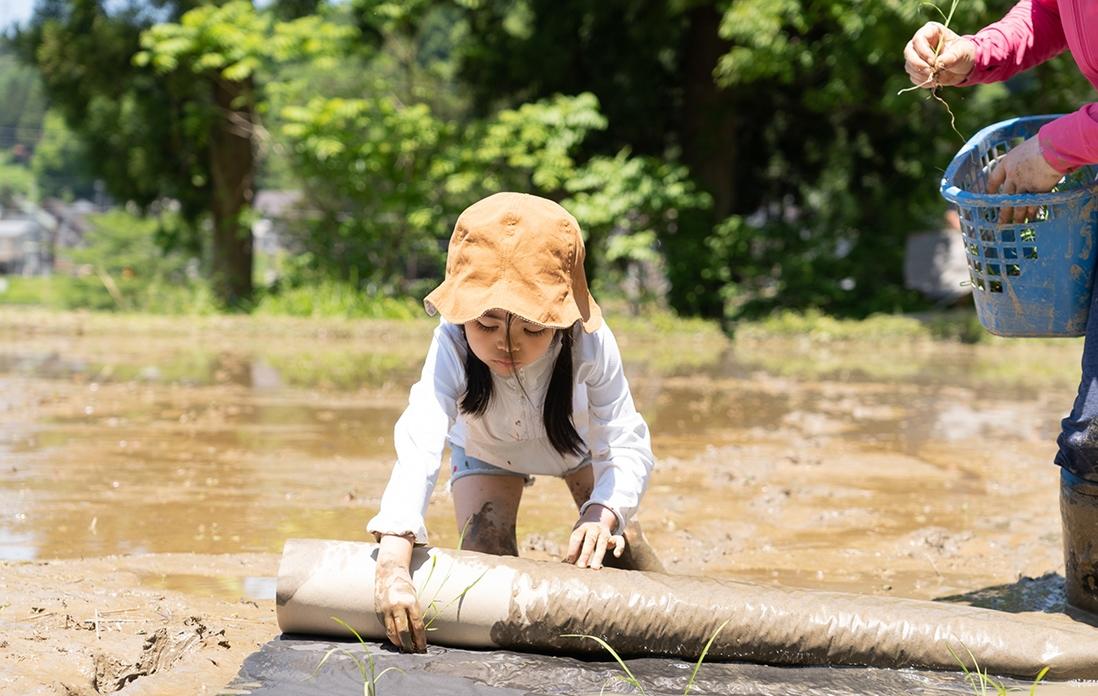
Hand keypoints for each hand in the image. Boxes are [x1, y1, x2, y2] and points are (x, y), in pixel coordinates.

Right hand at [374, 535, 425, 652]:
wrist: (388, 573)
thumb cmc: (405, 586)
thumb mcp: (414, 597)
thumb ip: (414, 613)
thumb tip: (417, 633)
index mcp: (411, 601)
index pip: (417, 625)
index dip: (420, 638)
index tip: (422, 647)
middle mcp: (398, 606)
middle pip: (404, 631)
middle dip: (409, 643)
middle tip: (413, 650)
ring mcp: (387, 609)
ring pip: (392, 631)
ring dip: (398, 642)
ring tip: (403, 648)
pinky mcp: (379, 611)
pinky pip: (386, 627)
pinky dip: (391, 634)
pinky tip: (395, 640)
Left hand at [563, 505, 623, 569]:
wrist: (598, 518)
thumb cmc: (583, 533)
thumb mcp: (577, 537)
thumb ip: (573, 550)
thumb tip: (564, 564)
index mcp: (582, 528)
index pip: (576, 537)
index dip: (573, 549)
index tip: (569, 561)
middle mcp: (594, 529)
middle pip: (590, 540)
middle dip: (585, 554)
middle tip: (581, 567)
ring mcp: (604, 532)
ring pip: (603, 543)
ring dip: (599, 555)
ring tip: (594, 568)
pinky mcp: (613, 537)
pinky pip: (619, 540)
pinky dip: (619, 547)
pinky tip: (616, 555)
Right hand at [904, 22, 974, 87]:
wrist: (964, 66)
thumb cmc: (964, 53)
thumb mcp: (962, 51)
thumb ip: (952, 56)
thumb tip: (939, 63)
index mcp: (931, 31)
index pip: (919, 39)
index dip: (923, 51)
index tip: (933, 62)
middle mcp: (920, 42)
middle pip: (908, 52)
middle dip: (918, 64)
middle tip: (930, 72)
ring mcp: (916, 56)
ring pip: (909, 66)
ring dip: (921, 74)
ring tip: (936, 77)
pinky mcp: (916, 69)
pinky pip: (913, 77)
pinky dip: (922, 81)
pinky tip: (934, 80)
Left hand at [986, 135, 1063, 222]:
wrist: (1053, 148)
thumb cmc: (1044, 143)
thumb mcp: (1027, 148)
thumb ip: (1025, 159)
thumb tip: (1031, 161)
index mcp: (1007, 162)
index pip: (994, 179)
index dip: (991, 189)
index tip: (989, 197)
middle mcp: (1012, 175)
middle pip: (1005, 196)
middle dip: (1003, 211)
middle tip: (1000, 222)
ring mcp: (1024, 184)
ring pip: (1017, 203)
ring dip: (1016, 216)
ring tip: (1015, 224)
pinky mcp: (1037, 190)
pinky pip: (1033, 204)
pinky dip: (1031, 211)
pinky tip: (1030, 218)